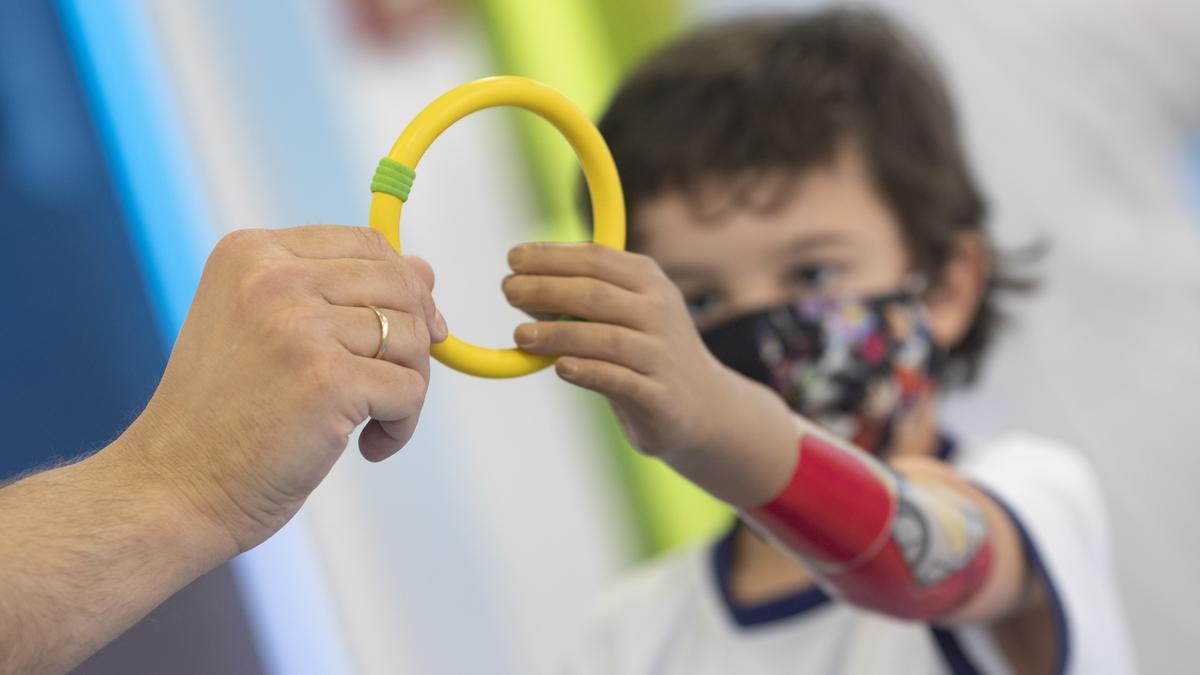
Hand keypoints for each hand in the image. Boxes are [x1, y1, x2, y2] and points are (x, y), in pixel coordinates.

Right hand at [116, 225, 446, 551]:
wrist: (175, 488)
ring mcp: (299, 327)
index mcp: (252, 254)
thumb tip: (424, 270)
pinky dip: (401, 425)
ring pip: (413, 338)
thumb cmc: (224, 416)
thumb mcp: (268, 329)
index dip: (402, 288)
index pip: (367, 243)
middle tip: (387, 387)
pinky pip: (410, 390)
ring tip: (369, 420)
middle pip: (400, 285)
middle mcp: (273, 278)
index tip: (405, 334)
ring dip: (408, 387)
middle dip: (412, 339)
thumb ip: (339, 291)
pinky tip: (366, 446)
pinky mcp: (326, 380)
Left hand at [502, 243, 794, 503]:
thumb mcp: (621, 315)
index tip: (513, 258)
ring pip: (604, 337)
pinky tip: (559, 368)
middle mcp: (659, 311)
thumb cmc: (646, 352)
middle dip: (546, 288)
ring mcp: (662, 354)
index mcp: (648, 282)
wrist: (705, 407)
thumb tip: (521, 288)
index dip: (551, 256)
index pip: (596, 259)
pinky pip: (619, 380)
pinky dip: (588, 371)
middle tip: (506, 290)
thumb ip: (578, 302)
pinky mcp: (660, 397)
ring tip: (519, 336)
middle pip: (595, 294)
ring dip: (557, 334)